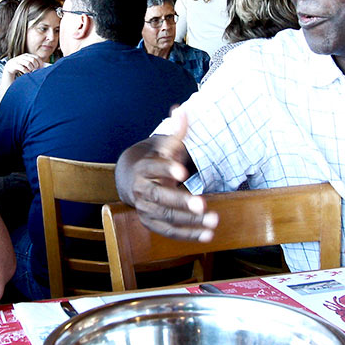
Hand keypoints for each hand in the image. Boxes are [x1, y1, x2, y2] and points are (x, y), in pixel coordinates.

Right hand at [2, 53, 44, 79]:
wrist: (10, 67)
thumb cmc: (21, 66)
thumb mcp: (27, 63)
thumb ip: (33, 64)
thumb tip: (43, 67)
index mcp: (27, 55)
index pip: (36, 57)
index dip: (40, 62)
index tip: (41, 67)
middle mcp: (23, 57)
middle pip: (32, 60)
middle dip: (35, 66)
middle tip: (35, 70)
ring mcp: (18, 60)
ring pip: (28, 63)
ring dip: (31, 69)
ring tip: (31, 71)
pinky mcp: (15, 65)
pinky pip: (22, 68)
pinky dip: (26, 71)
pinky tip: (27, 73)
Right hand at [119, 109, 217, 241]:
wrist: (131, 180)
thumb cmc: (155, 160)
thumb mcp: (163, 145)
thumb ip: (175, 131)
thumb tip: (181, 109)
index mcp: (143, 168)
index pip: (154, 168)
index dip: (167, 170)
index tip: (183, 172)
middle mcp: (141, 191)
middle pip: (160, 198)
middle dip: (181, 202)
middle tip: (202, 203)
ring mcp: (145, 209)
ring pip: (166, 217)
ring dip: (190, 222)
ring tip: (213, 221)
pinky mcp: (151, 223)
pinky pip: (169, 232)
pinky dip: (188, 235)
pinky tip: (207, 235)